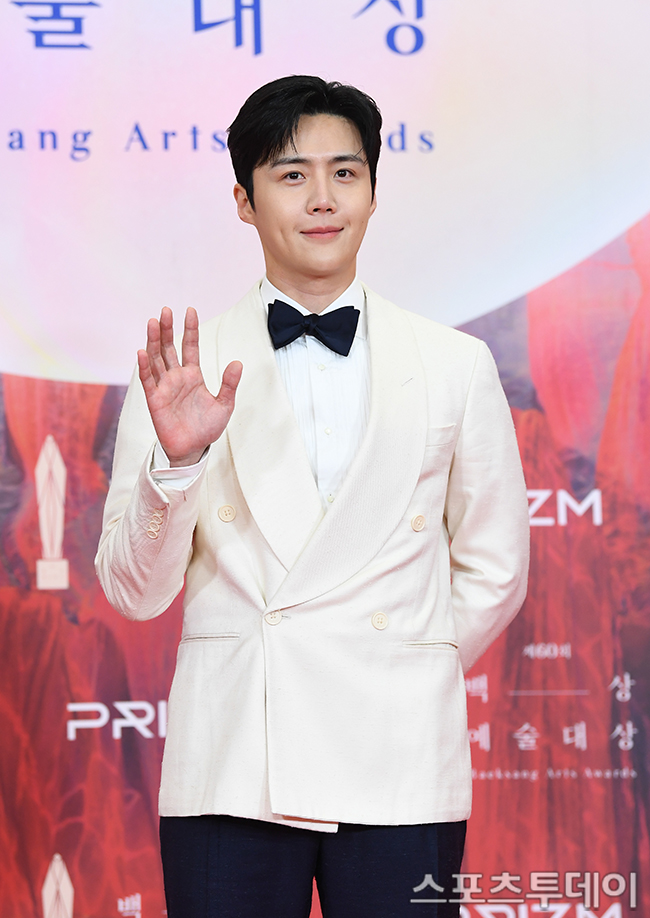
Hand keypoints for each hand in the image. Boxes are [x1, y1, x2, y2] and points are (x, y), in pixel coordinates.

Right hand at [138, 306, 241, 466]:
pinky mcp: (154, 399)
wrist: (193, 449)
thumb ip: (229, 384)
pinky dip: (144, 366)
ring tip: (153, 322)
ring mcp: (164, 387)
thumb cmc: (206, 428)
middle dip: (168, 329)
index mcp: (193, 375)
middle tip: (166, 310)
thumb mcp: (224, 405)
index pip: (190, 347)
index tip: (190, 310)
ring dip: (154, 341)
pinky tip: (141, 351)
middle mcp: (176, 377)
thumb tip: (238, 362)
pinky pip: (148, 380)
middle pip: (169, 348)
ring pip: (156, 359)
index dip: (190, 329)